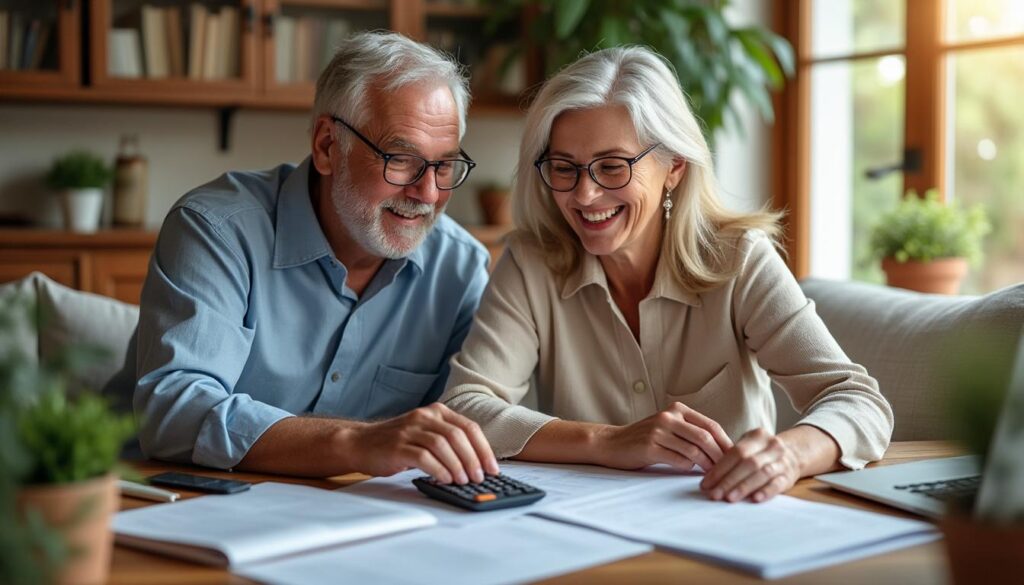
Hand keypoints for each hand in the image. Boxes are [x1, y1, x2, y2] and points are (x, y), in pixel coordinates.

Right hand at [347, 403, 499, 483]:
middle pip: (458, 436)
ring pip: (443, 445)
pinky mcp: (398, 446)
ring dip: (457, 466)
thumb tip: (476, 464)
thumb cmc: (396, 442)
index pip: (469, 427)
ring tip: (463, 481)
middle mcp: (424, 417)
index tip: (492, 468)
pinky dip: (438, 469)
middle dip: (473, 459)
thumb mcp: (425, 433)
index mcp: (436, 412)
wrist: (360, 443)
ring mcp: (410, 430)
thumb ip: (448, 441)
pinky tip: (445, 479)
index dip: (483, 449)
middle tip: (479, 477)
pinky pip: (424, 457)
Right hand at [594, 402, 732, 470]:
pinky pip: (678, 459)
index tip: (735, 458)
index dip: (726, 443)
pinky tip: (691, 472)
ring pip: (694, 450)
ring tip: (714, 475)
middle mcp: (669, 416)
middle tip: (729, 471)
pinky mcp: (649, 446)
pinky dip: (688, 468)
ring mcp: (658, 431)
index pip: (711, 426)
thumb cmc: (644, 438)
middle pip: (705, 437)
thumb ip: (690, 432)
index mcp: (677, 409)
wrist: (611, 443)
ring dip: (707, 465)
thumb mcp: (668, 427)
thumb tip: (722, 449)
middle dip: (720, 456)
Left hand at [700, 428, 799, 502]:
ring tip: (729, 498)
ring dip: (744, 487)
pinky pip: (777, 484)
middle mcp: (772, 446)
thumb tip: (709, 479)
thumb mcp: (749, 446)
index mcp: (758, 436)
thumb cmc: (761, 453)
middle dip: (728, 480)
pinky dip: (766, 491)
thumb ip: (731, 458)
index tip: (705, 483)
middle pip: (747, 463)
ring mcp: (783, 461)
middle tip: (714, 494)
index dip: (719, 469)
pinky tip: (754, 499)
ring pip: (762, 474)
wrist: (794, 454)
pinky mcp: (789, 477)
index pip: (736, 452)